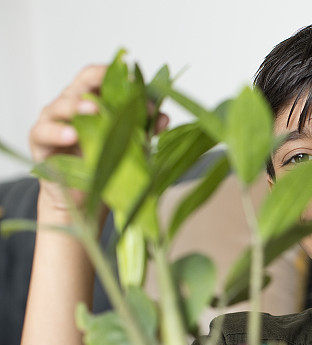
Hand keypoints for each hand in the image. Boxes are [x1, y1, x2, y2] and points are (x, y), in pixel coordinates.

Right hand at [29, 64, 168, 212]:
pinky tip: (72, 136)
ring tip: (92, 110)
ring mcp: (52, 122)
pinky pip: (43, 132)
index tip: (133, 78)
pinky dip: (57, 132)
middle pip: (79, 87)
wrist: (84, 195)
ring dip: (77, 106)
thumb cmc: (104, 162)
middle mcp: (69, 106)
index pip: (96, 78)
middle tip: (119, 96)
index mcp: (90, 101)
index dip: (112, 74)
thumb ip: (143, 129)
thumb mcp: (127, 145)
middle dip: (99, 88)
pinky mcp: (40, 142)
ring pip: (60, 106)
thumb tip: (163, 118)